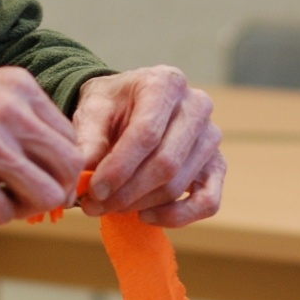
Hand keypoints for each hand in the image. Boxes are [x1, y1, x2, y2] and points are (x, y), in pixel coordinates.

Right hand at [0, 67, 81, 223]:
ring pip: (46, 195)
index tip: (38, 174)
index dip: (56, 163)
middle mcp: (10, 112)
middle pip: (68, 166)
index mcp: (16, 85)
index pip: (68, 134)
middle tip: (27, 198)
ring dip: (25, 207)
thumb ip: (13, 110)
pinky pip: (3, 214)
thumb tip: (47, 148)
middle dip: (52, 188)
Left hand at [71, 66, 224, 226]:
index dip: (118, 167)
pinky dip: (176, 217)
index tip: (92, 190)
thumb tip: (82, 178)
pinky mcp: (217, 165)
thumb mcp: (91, 112)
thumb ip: (87, 141)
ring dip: (140, 204)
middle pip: (165, 163)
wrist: (129, 106)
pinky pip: (208, 201)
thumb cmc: (111, 107)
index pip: (147, 133)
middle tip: (94, 206)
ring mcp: (211, 137)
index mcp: (166, 83)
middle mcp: (197, 106)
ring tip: (109, 207)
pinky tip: (145, 216)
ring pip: (178, 184)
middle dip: (126, 192)